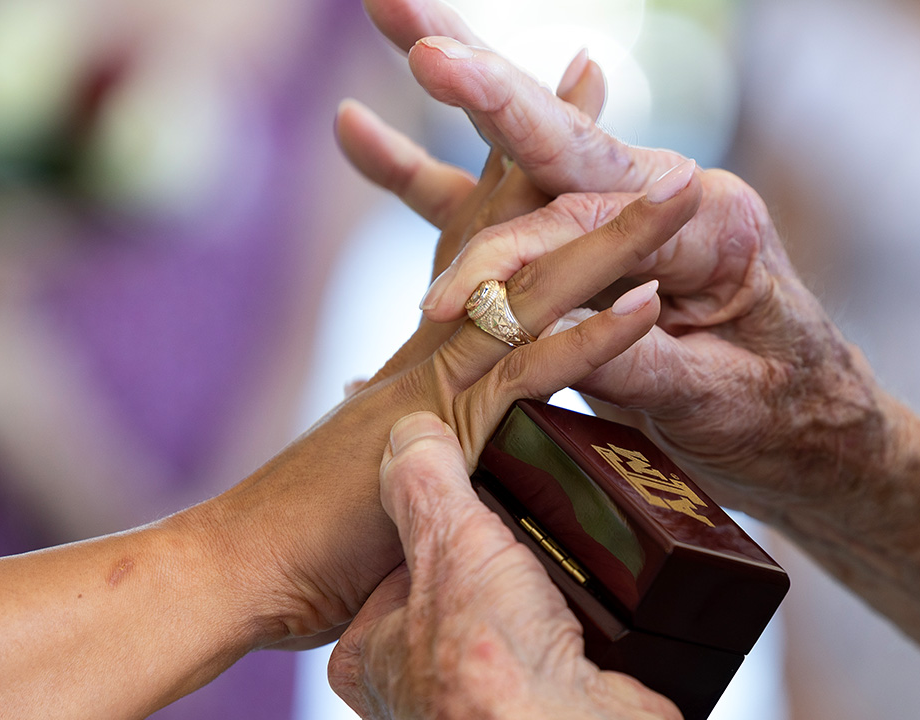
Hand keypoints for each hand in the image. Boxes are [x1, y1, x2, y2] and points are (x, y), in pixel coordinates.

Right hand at [195, 146, 700, 649]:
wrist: (239, 564)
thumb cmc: (313, 532)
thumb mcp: (393, 463)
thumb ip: (425, 430)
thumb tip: (419, 420)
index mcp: (429, 341)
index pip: (477, 234)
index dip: (513, 168)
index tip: (547, 105)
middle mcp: (435, 337)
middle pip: (505, 224)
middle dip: (555, 144)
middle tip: (595, 65)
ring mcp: (438, 376)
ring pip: (536, 285)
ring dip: (614, 235)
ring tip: (680, 182)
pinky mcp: (444, 431)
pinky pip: (528, 374)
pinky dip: (589, 339)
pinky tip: (644, 304)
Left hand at [328, 411, 679, 719]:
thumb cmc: (489, 670)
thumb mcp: (448, 544)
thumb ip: (425, 482)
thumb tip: (412, 430)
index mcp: (372, 654)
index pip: (399, 562)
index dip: (439, 519)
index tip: (471, 493)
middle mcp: (422, 684)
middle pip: (465, 583)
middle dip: (499, 553)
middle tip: (527, 525)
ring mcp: (488, 697)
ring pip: (517, 610)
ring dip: (547, 583)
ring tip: (568, 557)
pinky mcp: (550, 701)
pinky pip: (567, 638)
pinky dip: (587, 617)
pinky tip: (600, 600)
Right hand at [343, 21, 889, 517]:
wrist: (817, 429)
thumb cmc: (785, 419)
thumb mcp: (721, 401)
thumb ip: (638, 365)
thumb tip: (547, 337)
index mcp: (708, 228)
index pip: (589, 208)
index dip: (507, 216)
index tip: (438, 218)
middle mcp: (659, 200)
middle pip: (554, 137)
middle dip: (479, 79)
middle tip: (404, 12)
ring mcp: (616, 218)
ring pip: (518, 152)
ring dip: (458, 82)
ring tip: (392, 16)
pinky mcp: (580, 249)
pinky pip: (496, 205)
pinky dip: (425, 175)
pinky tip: (356, 132)